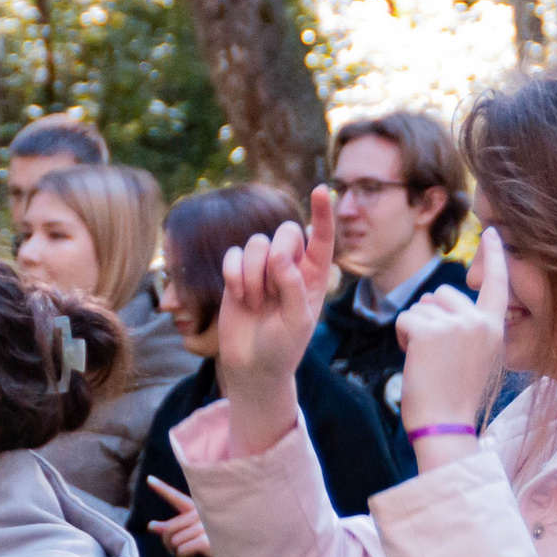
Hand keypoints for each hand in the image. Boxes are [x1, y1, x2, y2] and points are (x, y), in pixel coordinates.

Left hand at [144, 476, 211, 556]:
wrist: (236, 553)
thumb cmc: (213, 542)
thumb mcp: (192, 531)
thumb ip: (173, 526)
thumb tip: (150, 526)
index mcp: (197, 508)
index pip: (176, 498)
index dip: (162, 489)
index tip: (149, 479)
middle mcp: (201, 514)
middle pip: (169, 528)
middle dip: (167, 542)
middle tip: (173, 550)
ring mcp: (205, 526)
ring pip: (175, 541)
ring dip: (176, 551)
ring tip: (187, 553)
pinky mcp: (208, 541)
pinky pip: (182, 549)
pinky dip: (182, 556)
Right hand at [216, 188, 334, 453]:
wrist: (252, 366)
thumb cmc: (283, 347)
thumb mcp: (298, 321)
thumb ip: (293, 286)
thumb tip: (277, 255)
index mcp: (315, 275)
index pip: (322, 238)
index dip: (323, 214)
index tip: (324, 190)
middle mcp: (289, 266)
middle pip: (285, 231)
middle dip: (276, 256)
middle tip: (271, 291)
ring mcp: (261, 268)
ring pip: (256, 242)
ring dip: (253, 274)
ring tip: (255, 302)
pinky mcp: (236, 274)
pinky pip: (232, 254)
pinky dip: (233, 275)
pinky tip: (238, 297)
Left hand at [395, 226, 508, 468]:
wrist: (445, 425)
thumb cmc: (453, 398)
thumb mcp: (475, 357)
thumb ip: (468, 327)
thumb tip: (441, 301)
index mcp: (495, 329)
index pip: (498, 285)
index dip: (494, 258)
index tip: (493, 232)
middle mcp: (479, 322)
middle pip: (442, 293)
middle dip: (429, 316)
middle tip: (435, 353)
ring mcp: (456, 325)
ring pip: (421, 306)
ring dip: (415, 328)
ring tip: (427, 361)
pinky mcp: (430, 332)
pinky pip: (405, 319)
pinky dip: (402, 337)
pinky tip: (414, 360)